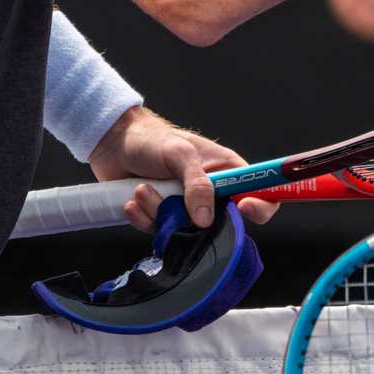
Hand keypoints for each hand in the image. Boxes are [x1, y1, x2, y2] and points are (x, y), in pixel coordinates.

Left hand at [87, 106, 279, 230]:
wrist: (112, 143)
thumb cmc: (152, 139)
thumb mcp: (179, 154)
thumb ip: (197, 184)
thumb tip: (206, 220)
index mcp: (227, 172)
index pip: (260, 194)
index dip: (261, 206)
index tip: (244, 209)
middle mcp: (211, 194)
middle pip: (221, 224)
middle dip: (192, 217)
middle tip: (173, 201)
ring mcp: (186, 209)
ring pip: (185, 232)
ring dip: (159, 213)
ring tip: (142, 189)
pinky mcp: (164, 219)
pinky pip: (161, 233)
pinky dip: (144, 219)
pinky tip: (133, 200)